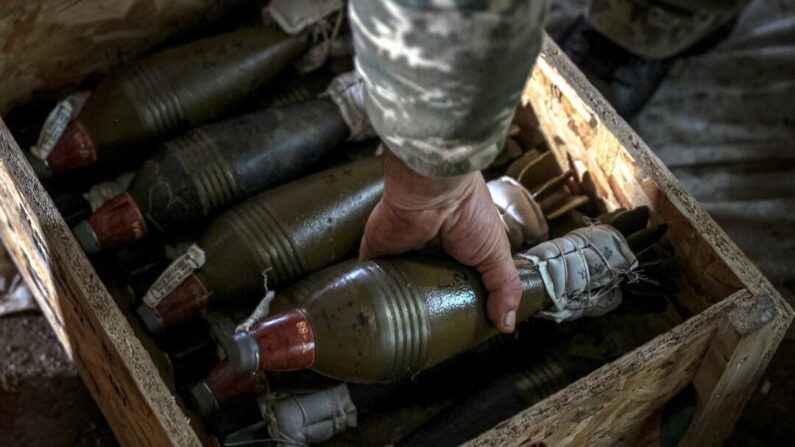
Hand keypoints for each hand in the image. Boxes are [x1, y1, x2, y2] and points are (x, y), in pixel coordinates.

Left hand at [360, 150, 521, 332]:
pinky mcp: (376, 254)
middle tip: (432, 336)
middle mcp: (426, 252)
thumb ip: (504, 286)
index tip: (460, 327)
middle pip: (425, 289)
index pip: (454, 282)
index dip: (458, 303)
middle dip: (428, 310)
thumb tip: (507, 324)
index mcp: (455, 250)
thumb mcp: (496, 251)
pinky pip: (370, 279)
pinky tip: (376, 314)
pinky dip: (372, 294)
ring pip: (398, 288)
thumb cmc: (469, 213)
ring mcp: (400, 253)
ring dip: (399, 305)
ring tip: (402, 332)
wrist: (431, 190)